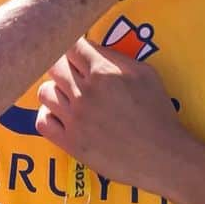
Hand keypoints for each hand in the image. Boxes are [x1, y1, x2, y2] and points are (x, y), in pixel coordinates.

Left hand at [36, 39, 187, 192]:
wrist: (162, 157)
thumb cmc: (158, 113)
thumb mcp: (145, 74)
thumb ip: (115, 56)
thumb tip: (91, 46)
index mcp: (103, 73)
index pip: (71, 46)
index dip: (72, 48)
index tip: (76, 53)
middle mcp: (84, 93)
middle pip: (53, 66)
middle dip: (62, 67)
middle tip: (73, 75)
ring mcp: (74, 119)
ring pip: (44, 92)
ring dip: (55, 91)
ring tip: (69, 97)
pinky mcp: (70, 142)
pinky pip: (42, 121)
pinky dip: (48, 115)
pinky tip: (62, 116)